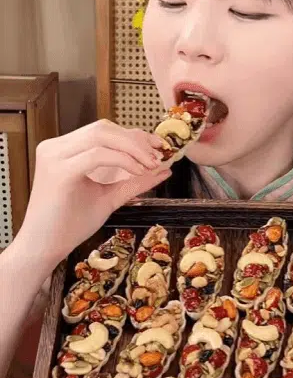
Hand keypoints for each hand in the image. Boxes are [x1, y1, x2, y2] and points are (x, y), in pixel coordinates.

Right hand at [16, 119, 170, 264]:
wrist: (44, 249)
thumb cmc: (70, 225)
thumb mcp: (110, 196)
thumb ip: (134, 181)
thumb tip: (164, 169)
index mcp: (64, 149)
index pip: (104, 130)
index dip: (133, 135)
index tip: (157, 147)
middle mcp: (55, 147)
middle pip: (104, 128)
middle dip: (135, 139)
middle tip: (157, 155)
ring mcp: (54, 156)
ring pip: (101, 136)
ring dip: (132, 148)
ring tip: (150, 164)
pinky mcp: (58, 171)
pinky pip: (97, 155)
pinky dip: (122, 160)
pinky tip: (137, 171)